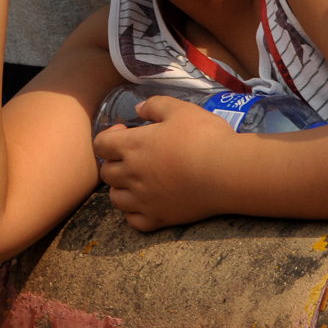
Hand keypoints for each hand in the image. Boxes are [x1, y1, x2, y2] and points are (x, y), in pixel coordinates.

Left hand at [93, 96, 233, 230]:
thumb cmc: (204, 137)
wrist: (227, 172)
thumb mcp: (180, 109)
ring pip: (115, 198)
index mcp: (133, 146)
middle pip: (106, 172)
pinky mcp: (159, 218)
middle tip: (134, 156)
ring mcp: (144, 200)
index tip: (126, 132)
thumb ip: (154, 105)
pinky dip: (134, 213)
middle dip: (114, 161)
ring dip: (121, 188)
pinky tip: (146, 203)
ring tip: (138, 180)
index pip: (100, 144)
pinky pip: (133, 221)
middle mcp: (132, 175)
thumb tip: (138, 109)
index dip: (108, 137)